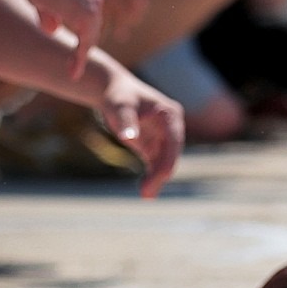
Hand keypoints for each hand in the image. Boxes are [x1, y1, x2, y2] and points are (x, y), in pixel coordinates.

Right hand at [19, 0, 104, 78]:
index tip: (81, 47)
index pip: (91, 16)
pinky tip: (73, 72)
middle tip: (75, 65)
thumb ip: (51, 14)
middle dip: (85, 46)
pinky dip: (79, 59)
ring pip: (90, 38)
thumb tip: (52, 31)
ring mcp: (94, 7)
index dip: (84, 33)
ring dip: (81, 55)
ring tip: (73, 71)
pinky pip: (85, 43)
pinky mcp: (87, 16)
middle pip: (93, 28)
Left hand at [98, 72, 184, 198]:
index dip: (169, 160)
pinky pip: (156, 164)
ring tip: (146, 196)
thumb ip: (125, 121)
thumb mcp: (119, 106)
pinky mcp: (155, 145)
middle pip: (171, 155)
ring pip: (164, 162)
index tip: (162, 176)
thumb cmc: (117, 96)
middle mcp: (172, 128)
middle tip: (147, 194)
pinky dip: (152, 177)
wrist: (112, 91)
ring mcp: (164, 138)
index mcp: (170, 115)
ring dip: (157, 179)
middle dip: (161, 174)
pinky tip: (146, 191)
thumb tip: (128, 138)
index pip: (174, 142)